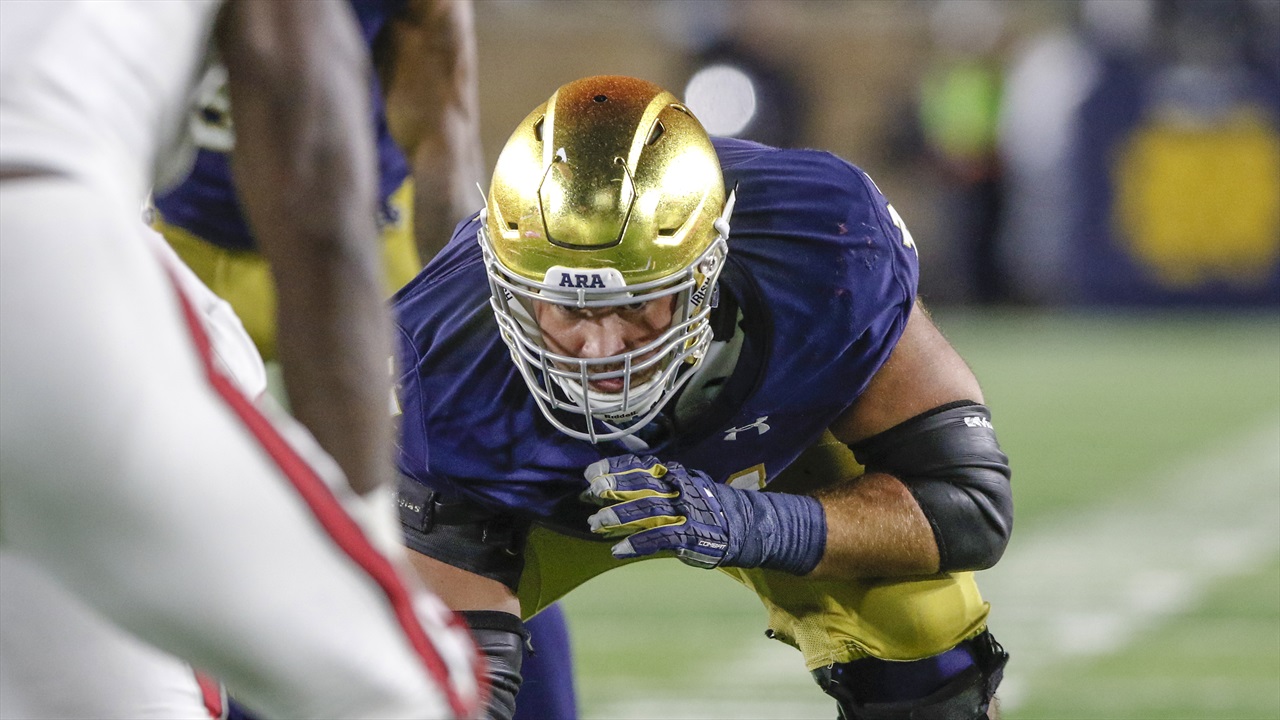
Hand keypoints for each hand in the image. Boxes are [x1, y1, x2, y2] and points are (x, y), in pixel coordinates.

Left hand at [580, 454, 732, 567]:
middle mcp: (678, 489)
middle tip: (590, 493)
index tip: (591, 472)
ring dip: (619, 517)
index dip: (614, 467)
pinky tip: (618, 550)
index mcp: (673, 474)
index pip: (640, 465)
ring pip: (648, 510)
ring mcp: (685, 511)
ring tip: (595, 523)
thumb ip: (649, 488)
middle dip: (614, 487)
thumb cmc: (701, 507)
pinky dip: (637, 544)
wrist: (741, 526)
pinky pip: (660, 538)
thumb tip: (607, 490)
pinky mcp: (690, 535)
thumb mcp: (679, 487)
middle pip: (641, 485)